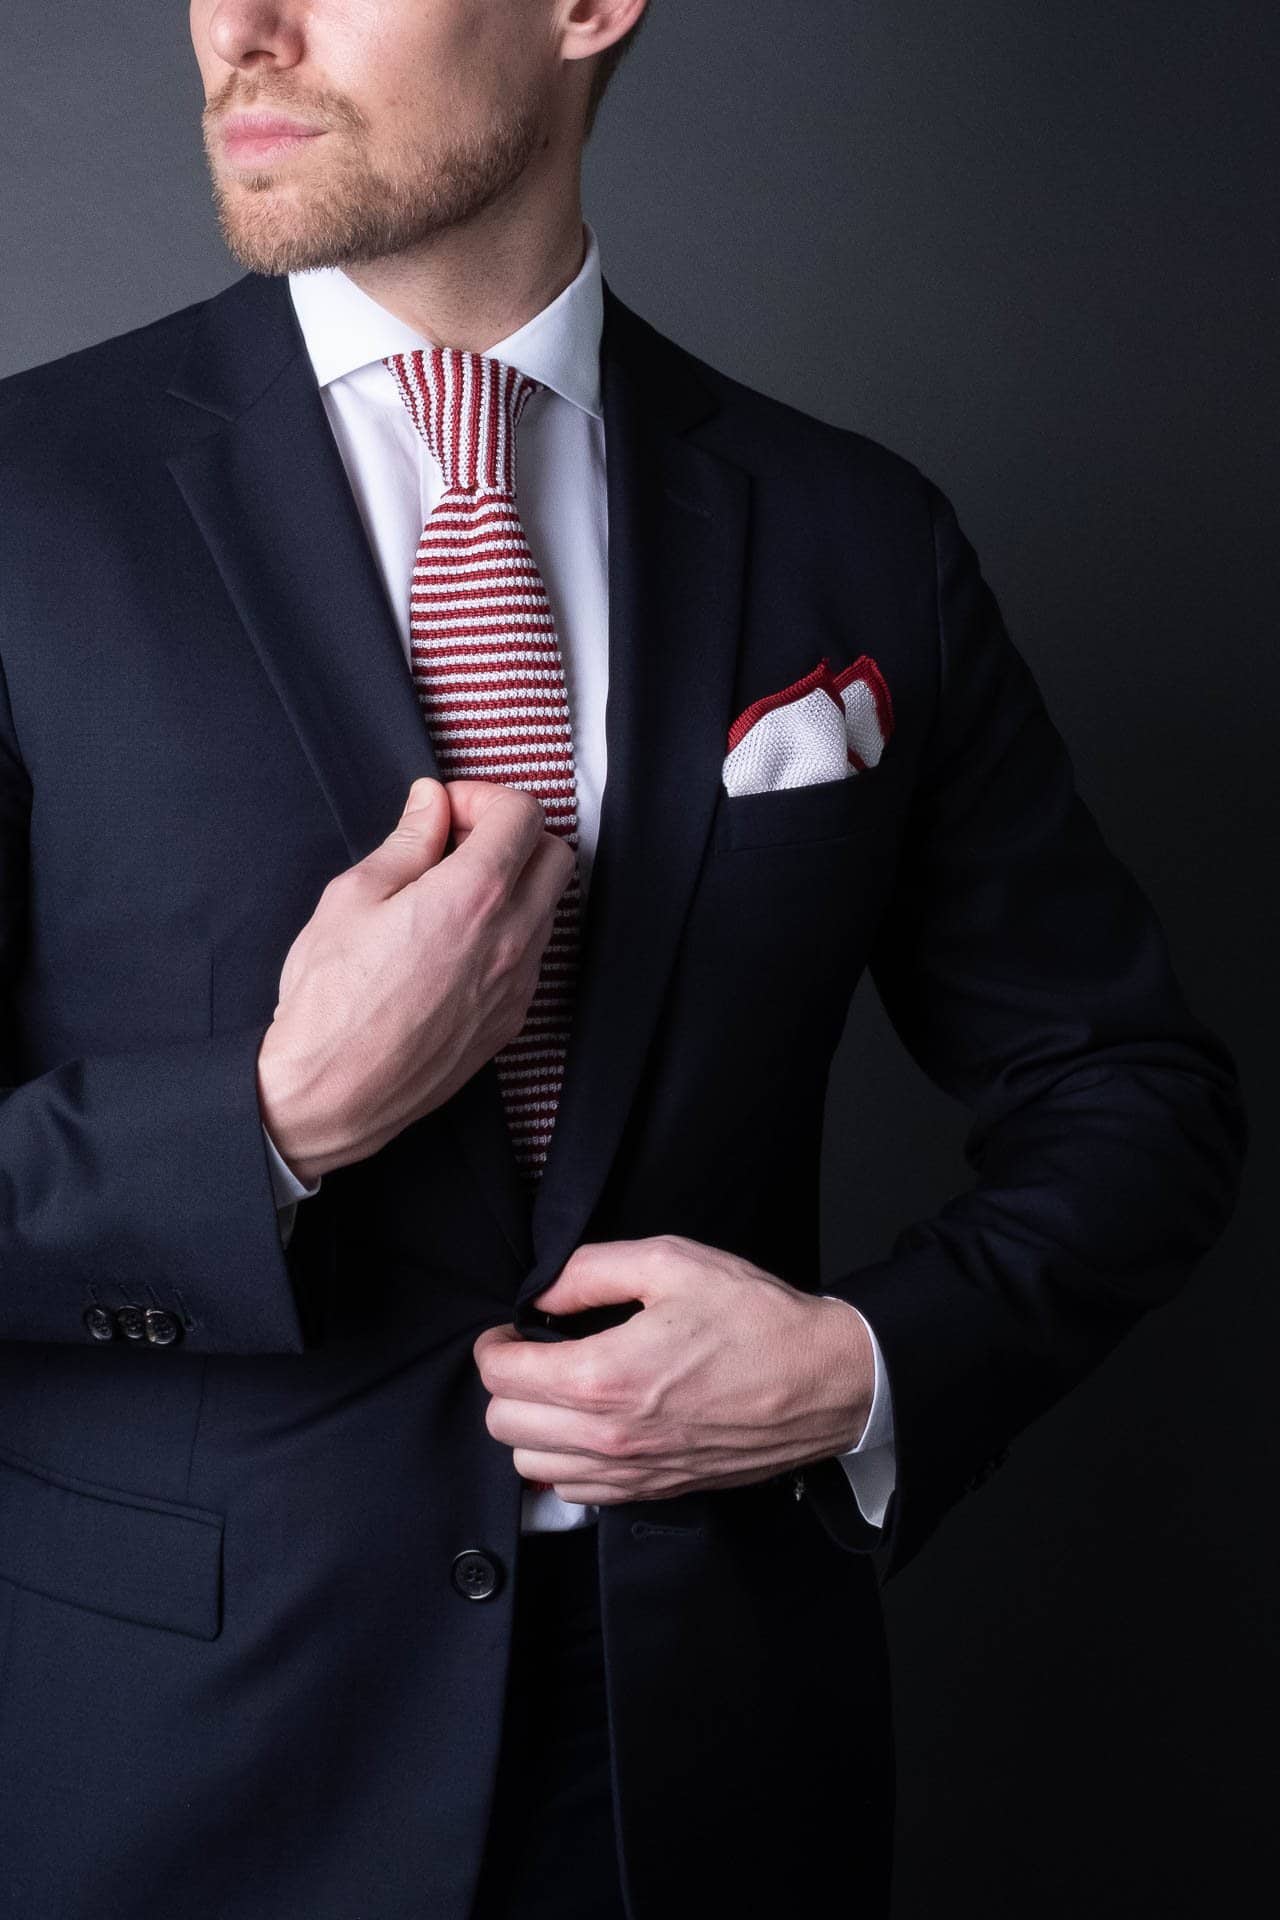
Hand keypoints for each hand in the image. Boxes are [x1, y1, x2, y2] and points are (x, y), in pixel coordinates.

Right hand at [256, 777, 575, 1181]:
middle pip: (555, 856)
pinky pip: (533, 956)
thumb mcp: (353, 897)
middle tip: (459, 842)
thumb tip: (431, 802)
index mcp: (473, 896)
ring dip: (515, 884)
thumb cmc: (330, 999)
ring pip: (549, 907)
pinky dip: (510, 931)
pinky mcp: (512, 1019)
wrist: (332, 1094)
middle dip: (514, 834)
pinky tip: (458, 942)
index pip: (523, 815)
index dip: (484, 797)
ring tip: (452, 894)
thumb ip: (407, 842)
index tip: (447, 810)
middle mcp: (512, 938)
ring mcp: (519, 984)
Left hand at [472, 1234, 874, 1504]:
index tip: (509, 1330)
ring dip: (532, 1428)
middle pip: (505, 1427)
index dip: (495, 1346)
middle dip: (506, 1386)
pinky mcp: (655, 1491)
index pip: (503, 1377)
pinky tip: (590, 1426)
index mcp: (606, 1376)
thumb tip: (541, 1290)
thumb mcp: (671, 1263)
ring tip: (559, 1391)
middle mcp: (610, 1436)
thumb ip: (591, 1269)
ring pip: (533, 1468)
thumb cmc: (756, 1319)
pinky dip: (566, 1463)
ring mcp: (633, 1473)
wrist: (824, 1382)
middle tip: (531, 1354)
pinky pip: (576, 1493)